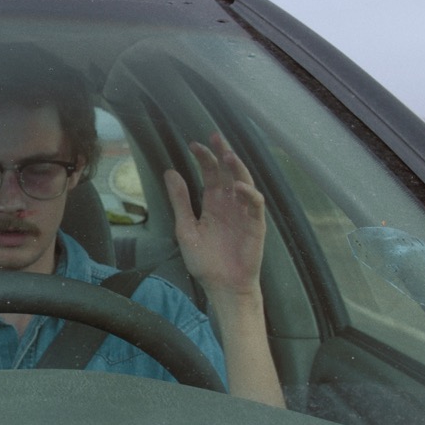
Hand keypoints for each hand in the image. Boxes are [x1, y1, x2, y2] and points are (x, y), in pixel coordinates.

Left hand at [164, 133, 264, 294]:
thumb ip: (180, 200)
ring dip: (237, 169)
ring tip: (228, 155)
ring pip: (244, 182)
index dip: (204, 158)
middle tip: (215, 136)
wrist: (222, 287)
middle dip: (222, 153)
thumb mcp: (186, 228)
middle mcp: (230, 204)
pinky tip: (237, 187)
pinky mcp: (255, 226)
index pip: (210, 174)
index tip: (193, 144)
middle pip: (228, 172)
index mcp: (213, 204)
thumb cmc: (206, 262)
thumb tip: (169, 172)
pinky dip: (248, 194)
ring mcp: (244, 213)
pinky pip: (255, 205)